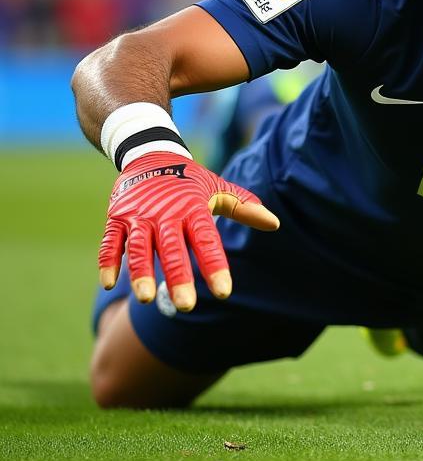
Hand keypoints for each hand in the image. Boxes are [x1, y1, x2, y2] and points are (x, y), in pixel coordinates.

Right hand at [98, 151, 279, 311]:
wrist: (149, 154)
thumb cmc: (190, 180)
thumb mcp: (217, 188)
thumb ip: (243, 207)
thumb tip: (275, 224)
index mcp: (193, 208)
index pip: (206, 240)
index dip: (214, 265)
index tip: (223, 292)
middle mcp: (165, 213)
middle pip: (172, 248)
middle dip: (179, 276)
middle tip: (187, 305)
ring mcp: (139, 216)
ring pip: (139, 247)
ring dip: (141, 272)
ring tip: (147, 298)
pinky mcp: (117, 217)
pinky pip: (111, 241)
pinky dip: (109, 261)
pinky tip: (109, 283)